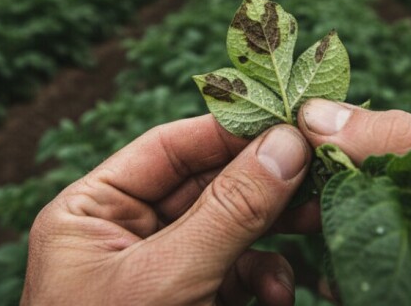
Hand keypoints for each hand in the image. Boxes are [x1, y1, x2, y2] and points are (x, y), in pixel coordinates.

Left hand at [22, 115, 314, 305]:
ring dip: (271, 240)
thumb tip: (286, 143)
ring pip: (230, 232)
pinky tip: (280, 296)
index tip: (291, 122)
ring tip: (312, 232)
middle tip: (319, 177)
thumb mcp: (169, 279)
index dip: (231, 132)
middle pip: (206, 186)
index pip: (169, 148)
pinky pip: (236, 277)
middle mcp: (124, 236)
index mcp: (92, 213)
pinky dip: (265, 283)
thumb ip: (228, 210)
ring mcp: (159, 274)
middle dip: (263, 187)